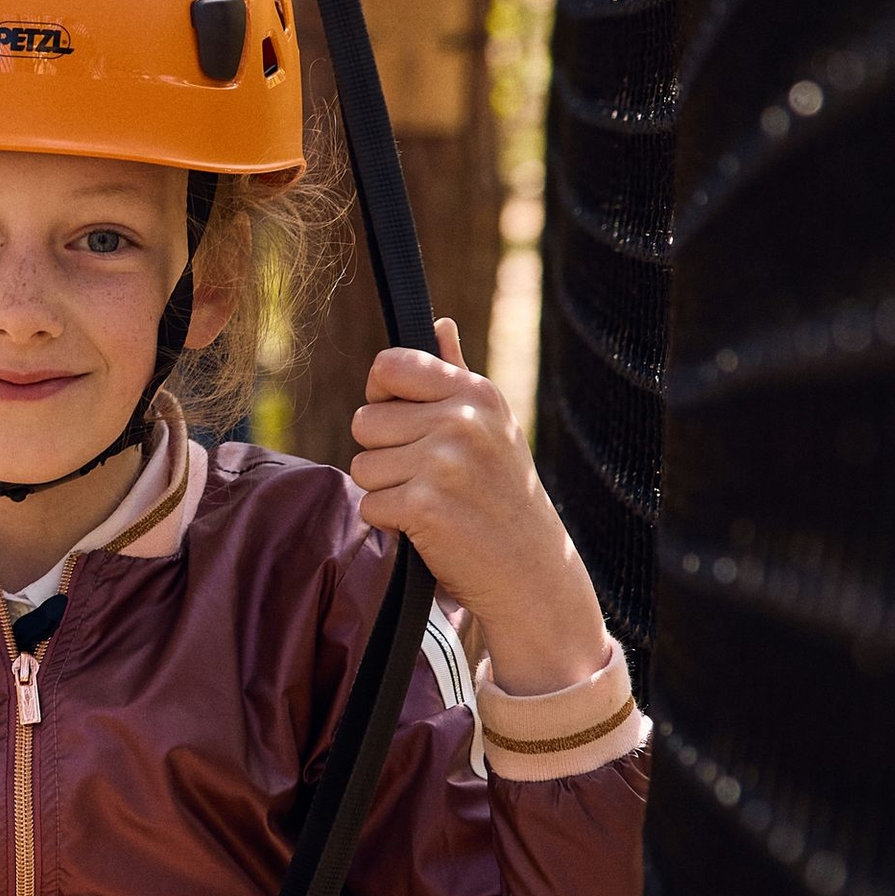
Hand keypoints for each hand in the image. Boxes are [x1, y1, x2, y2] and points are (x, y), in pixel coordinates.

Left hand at [346, 321, 610, 695]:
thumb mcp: (493, 427)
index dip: (381, 396)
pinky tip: (427, 529)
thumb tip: (437, 322)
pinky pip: (370, 504)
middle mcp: (462, 419)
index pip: (388, 366)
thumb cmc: (504, 496)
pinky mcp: (426, 506)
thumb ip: (457, 374)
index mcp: (476, 392)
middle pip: (364, 420)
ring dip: (385, 491)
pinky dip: (390, 523)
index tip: (401, 423)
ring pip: (361, 465)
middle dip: (383, 453)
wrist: (533, 573)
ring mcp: (444, 462)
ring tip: (430, 503)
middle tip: (427, 478)